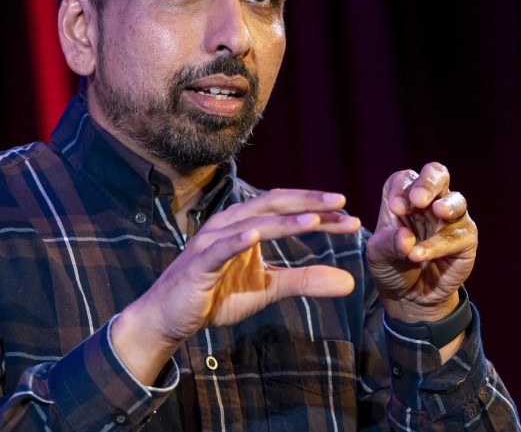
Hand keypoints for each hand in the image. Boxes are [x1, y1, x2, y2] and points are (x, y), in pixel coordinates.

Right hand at [112, 189, 360, 383]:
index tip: (351, 217)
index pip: (287, 210)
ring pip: (252, 223)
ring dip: (283, 221)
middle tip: (342, 202)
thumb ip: (305, 280)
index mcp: (246, 224)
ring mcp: (212, 241)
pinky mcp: (198, 264)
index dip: (319, 211)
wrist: (169, 317)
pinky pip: (220, 249)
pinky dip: (238, 240)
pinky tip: (256, 235)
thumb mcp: (268, 289)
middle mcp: (230, 223)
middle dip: (308, 203)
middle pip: (273, 205)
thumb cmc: (216, 296)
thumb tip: (350, 281)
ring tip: (314, 220)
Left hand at [365, 163, 476, 322]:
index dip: (401, 189)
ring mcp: (451, 219)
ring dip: (447, 205)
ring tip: (437, 211)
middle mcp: (430, 202)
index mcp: (405, 196)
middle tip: (418, 199)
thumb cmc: (391, 265)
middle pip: (437, 175)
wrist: (408, 296)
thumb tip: (405, 238)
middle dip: (429, 183)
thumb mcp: (378, 255)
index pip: (405, 179)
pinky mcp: (465, 241)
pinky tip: (419, 255)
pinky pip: (457, 237)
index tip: (395, 208)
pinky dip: (437, 245)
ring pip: (456, 201)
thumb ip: (388, 243)